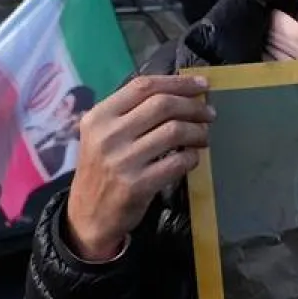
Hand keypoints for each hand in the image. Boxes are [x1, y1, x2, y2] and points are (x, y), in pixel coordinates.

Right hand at [64, 74, 212, 260]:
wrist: (87, 216)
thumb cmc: (102, 170)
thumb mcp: (102, 135)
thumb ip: (130, 113)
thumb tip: (177, 92)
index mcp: (99, 116)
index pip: (143, 86)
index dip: (177, 82)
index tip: (202, 84)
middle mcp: (108, 134)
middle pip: (162, 104)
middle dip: (193, 106)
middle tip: (209, 114)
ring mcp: (122, 160)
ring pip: (174, 131)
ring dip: (197, 132)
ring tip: (204, 137)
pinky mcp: (137, 185)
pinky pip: (177, 162)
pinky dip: (191, 157)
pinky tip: (192, 157)